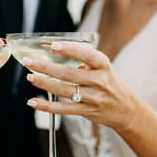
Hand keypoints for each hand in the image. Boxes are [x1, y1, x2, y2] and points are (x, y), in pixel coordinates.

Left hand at [22, 41, 140, 134]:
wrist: (126, 109)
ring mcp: (93, 98)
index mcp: (103, 65)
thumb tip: (54, 53)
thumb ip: (83, 61)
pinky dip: (46, 106)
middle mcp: (99, 81)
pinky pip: (63, 109)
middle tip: (30, 61)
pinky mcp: (86, 112)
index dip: (70, 50)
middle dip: (46, 67)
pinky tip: (34, 101)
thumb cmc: (109, 83)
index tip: (54, 45)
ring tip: (30, 77)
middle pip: (69, 74)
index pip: (87, 55)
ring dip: (43, 83)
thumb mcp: (102, 67)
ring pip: (63, 90)